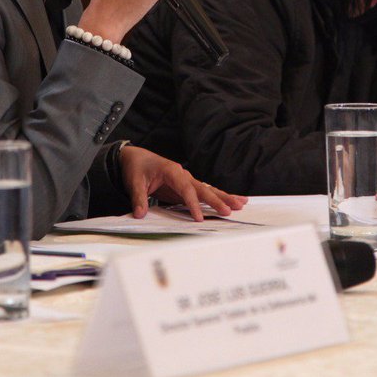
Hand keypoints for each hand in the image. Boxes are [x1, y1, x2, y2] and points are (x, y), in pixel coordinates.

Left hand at [119, 146, 246, 220]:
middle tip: (231, 210)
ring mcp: (186, 180)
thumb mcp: (134, 182)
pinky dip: (218, 197)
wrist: (137, 158)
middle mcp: (183, 174)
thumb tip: (140, 214)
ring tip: (242, 203)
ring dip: (224, 196)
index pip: (186, 189)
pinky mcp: (186, 187)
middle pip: (203, 188)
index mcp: (171, 171)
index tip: (198, 218)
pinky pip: (204, 192)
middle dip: (218, 199)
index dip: (193, 204)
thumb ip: (138, 198)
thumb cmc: (137, 167)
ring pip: (208, 189)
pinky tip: (231, 201)